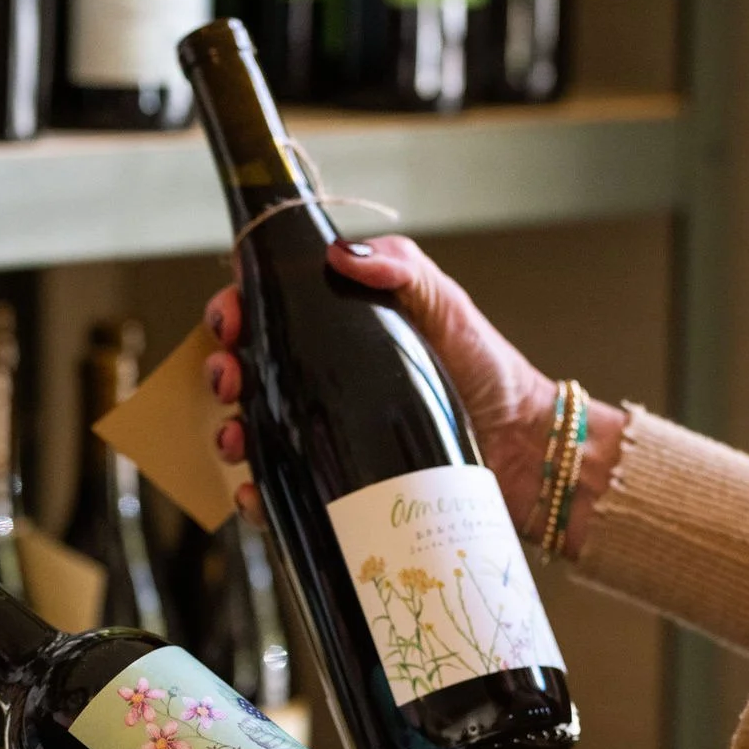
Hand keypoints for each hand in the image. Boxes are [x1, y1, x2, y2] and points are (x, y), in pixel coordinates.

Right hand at [203, 235, 558, 530]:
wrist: (526, 451)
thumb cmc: (491, 373)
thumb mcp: (447, 305)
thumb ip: (402, 267)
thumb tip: (341, 254)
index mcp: (341, 334)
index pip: (270, 314)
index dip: (237, 311)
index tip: (231, 318)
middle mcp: (326, 384)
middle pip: (250, 373)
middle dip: (223, 371)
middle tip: (231, 377)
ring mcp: (328, 437)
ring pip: (254, 432)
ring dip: (228, 432)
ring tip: (237, 437)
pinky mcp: (338, 486)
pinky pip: (281, 492)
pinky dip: (255, 494)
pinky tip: (253, 490)